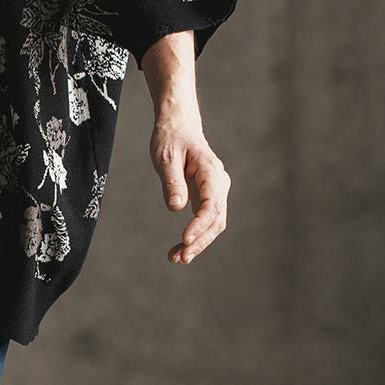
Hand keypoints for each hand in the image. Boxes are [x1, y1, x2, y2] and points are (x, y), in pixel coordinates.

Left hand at [150, 112, 229, 264]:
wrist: (178, 127)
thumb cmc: (170, 139)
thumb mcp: (165, 157)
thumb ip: (172, 182)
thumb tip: (176, 208)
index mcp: (211, 171)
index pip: (211, 204)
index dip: (199, 224)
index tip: (184, 239)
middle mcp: (219, 183)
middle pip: (217, 219)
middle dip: (200, 241)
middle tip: (181, 257)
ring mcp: (216, 191)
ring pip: (214, 223)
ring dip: (198, 243)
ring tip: (176, 258)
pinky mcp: (207, 197)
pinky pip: (205, 220)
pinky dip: (195, 236)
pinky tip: (179, 249)